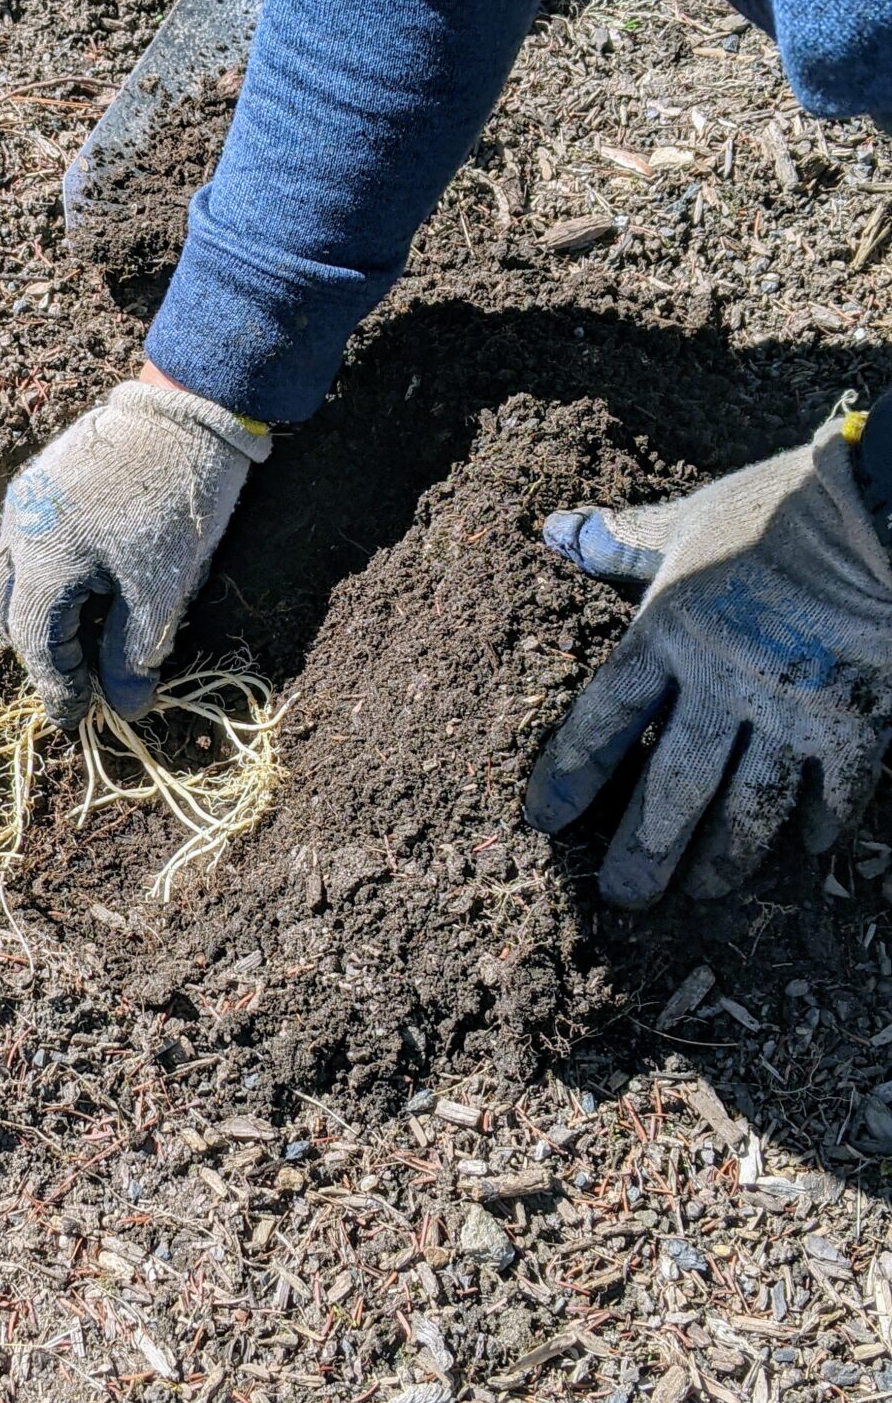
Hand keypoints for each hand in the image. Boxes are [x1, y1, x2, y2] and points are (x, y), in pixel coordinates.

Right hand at [0, 377, 270, 724]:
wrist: (186, 411)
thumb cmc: (177, 505)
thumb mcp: (161, 591)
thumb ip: (133, 654)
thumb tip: (125, 706)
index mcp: (44, 560)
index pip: (35, 643)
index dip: (57, 687)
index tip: (78, 717)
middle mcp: (19, 529)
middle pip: (9, 610)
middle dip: (38, 651)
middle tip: (77, 679)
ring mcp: (25, 500)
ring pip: (12, 574)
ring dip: (37, 613)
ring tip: (81, 636)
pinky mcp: (42, 479)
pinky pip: (25, 542)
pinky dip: (44, 576)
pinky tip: (85, 584)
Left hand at [525, 416, 891, 906]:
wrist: (883, 504)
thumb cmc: (778, 507)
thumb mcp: (689, 521)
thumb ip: (623, 542)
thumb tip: (554, 530)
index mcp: (670, 633)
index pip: (604, 721)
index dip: (570, 775)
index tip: (544, 819)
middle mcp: (725, 683)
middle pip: (672, 787)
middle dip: (643, 850)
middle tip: (622, 897)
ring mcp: (795, 709)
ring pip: (750, 807)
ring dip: (724, 857)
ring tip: (703, 893)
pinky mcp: (862, 720)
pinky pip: (837, 791)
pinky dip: (822, 820)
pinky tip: (809, 847)